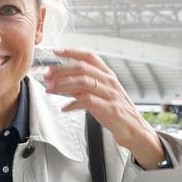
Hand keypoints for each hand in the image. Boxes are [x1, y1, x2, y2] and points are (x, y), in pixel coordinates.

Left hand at [44, 47, 164, 167]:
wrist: (134, 129)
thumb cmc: (115, 112)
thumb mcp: (100, 95)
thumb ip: (83, 87)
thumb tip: (62, 82)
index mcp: (107, 74)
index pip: (89, 56)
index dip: (72, 52)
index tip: (56, 51)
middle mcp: (109, 81)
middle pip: (82, 68)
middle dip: (62, 69)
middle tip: (47, 74)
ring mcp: (110, 94)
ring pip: (83, 82)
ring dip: (64, 85)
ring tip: (51, 89)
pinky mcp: (109, 109)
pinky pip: (88, 102)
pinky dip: (73, 104)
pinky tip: (64, 108)